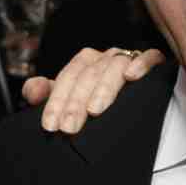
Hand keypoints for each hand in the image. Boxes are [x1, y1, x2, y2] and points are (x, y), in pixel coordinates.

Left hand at [24, 48, 165, 133]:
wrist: (138, 103)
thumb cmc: (98, 101)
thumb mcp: (70, 100)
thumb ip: (48, 95)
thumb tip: (31, 91)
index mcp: (85, 61)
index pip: (67, 77)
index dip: (56, 101)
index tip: (50, 126)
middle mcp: (106, 56)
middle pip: (88, 74)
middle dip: (76, 102)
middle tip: (69, 128)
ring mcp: (129, 58)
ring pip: (114, 66)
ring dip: (104, 88)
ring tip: (94, 111)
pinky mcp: (155, 62)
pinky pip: (150, 56)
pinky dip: (140, 64)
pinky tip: (132, 77)